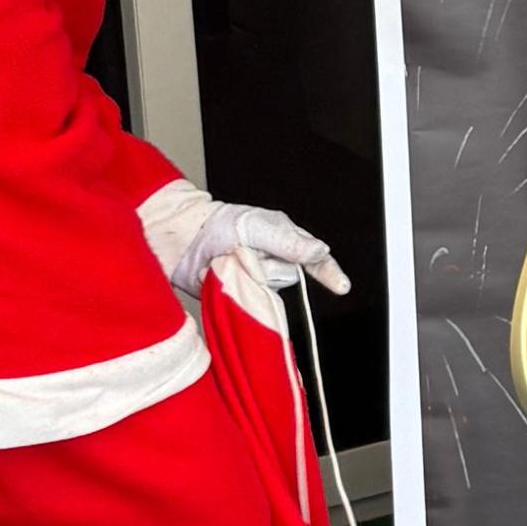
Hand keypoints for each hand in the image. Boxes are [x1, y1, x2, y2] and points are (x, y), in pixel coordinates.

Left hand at [170, 199, 350, 300]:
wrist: (184, 239)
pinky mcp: (238, 294)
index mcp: (284, 241)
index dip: (329, 273)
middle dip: (265, 266)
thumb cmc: (220, 225)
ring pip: (266, 289)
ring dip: (245, 274)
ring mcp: (255, 279)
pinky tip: (220, 273)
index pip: (315, 261)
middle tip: (243, 251)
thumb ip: (291, 242)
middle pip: (287, 276)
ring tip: (228, 259)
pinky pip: (246, 300)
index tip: (342, 286)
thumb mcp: (259, 226)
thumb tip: (321, 251)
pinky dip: (231, 285)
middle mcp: (273, 262)